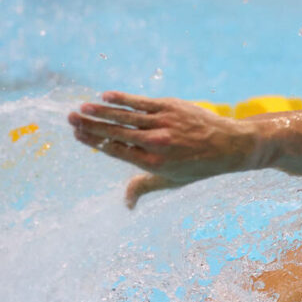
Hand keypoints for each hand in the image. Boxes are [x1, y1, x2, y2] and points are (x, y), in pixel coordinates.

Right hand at [68, 91, 256, 207]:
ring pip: (125, 116)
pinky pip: (142, 102)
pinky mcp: (171, 107)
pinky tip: (106, 96)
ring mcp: (163, 123)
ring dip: (101, 111)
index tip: (78, 135)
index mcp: (153, 163)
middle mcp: (156, 143)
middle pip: (116, 132)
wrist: (229, 145)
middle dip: (91, 125)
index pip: (116, 150)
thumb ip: (143, 188)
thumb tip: (126, 206)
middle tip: (71, 118)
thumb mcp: (172, 182)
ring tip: (82, 107)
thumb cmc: (198, 166)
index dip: (95, 142)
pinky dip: (123, 99)